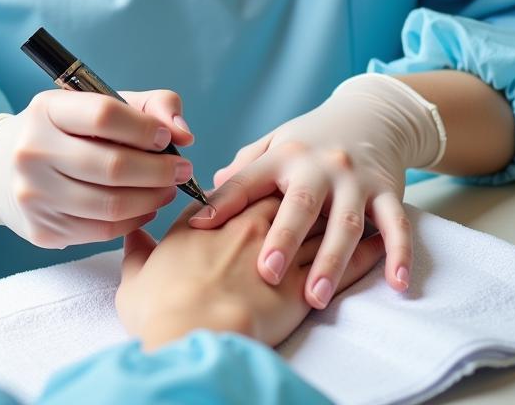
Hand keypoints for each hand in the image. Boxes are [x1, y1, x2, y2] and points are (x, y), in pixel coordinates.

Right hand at [0, 89, 193, 247]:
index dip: (145, 128)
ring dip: (153, 199)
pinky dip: (134, 221)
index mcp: (47, 110)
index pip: (105, 115)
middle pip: (113, 166)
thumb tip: (182, 133)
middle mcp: (33, 151)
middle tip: (182, 169)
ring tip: (168, 189)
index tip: (166, 138)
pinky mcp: (41, 229)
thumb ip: (150, 106)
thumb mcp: (100, 103)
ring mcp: (34, 194)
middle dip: (159, 170)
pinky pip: (102, 231)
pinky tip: (145, 207)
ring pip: (111, 205)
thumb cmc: (68, 131)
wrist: (5, 168)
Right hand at [117, 197, 384, 350]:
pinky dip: (368, 252)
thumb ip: (137, 250)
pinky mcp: (303, 282)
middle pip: (284, 195)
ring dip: (340, 215)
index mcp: (210, 218)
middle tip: (321, 182)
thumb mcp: (136, 276)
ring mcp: (280, 249)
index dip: (249, 187)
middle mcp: (249, 223)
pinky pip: (345, 260)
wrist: (191, 331)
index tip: (262, 184)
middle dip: (302, 190)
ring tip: (362, 208)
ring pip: (320, 221)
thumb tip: (130, 234)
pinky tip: (384, 249)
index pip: (235, 190)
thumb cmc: (160, 306)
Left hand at [189, 74, 444, 307]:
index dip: (222, 203)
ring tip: (316, 298)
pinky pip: (396, 225)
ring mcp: (355, 179)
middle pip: (301, 205)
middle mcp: (319, 166)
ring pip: (346, 223)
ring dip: (332, 261)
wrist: (370, 114)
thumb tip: (207, 201)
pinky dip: (398, 254)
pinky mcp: (388, 190)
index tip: (199, 227)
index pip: (248, 180)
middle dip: (284, 239)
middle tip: (267, 273)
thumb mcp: (275, 142)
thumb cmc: (312, 138)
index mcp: (283, 155)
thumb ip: (244, 169)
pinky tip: (397, 285)